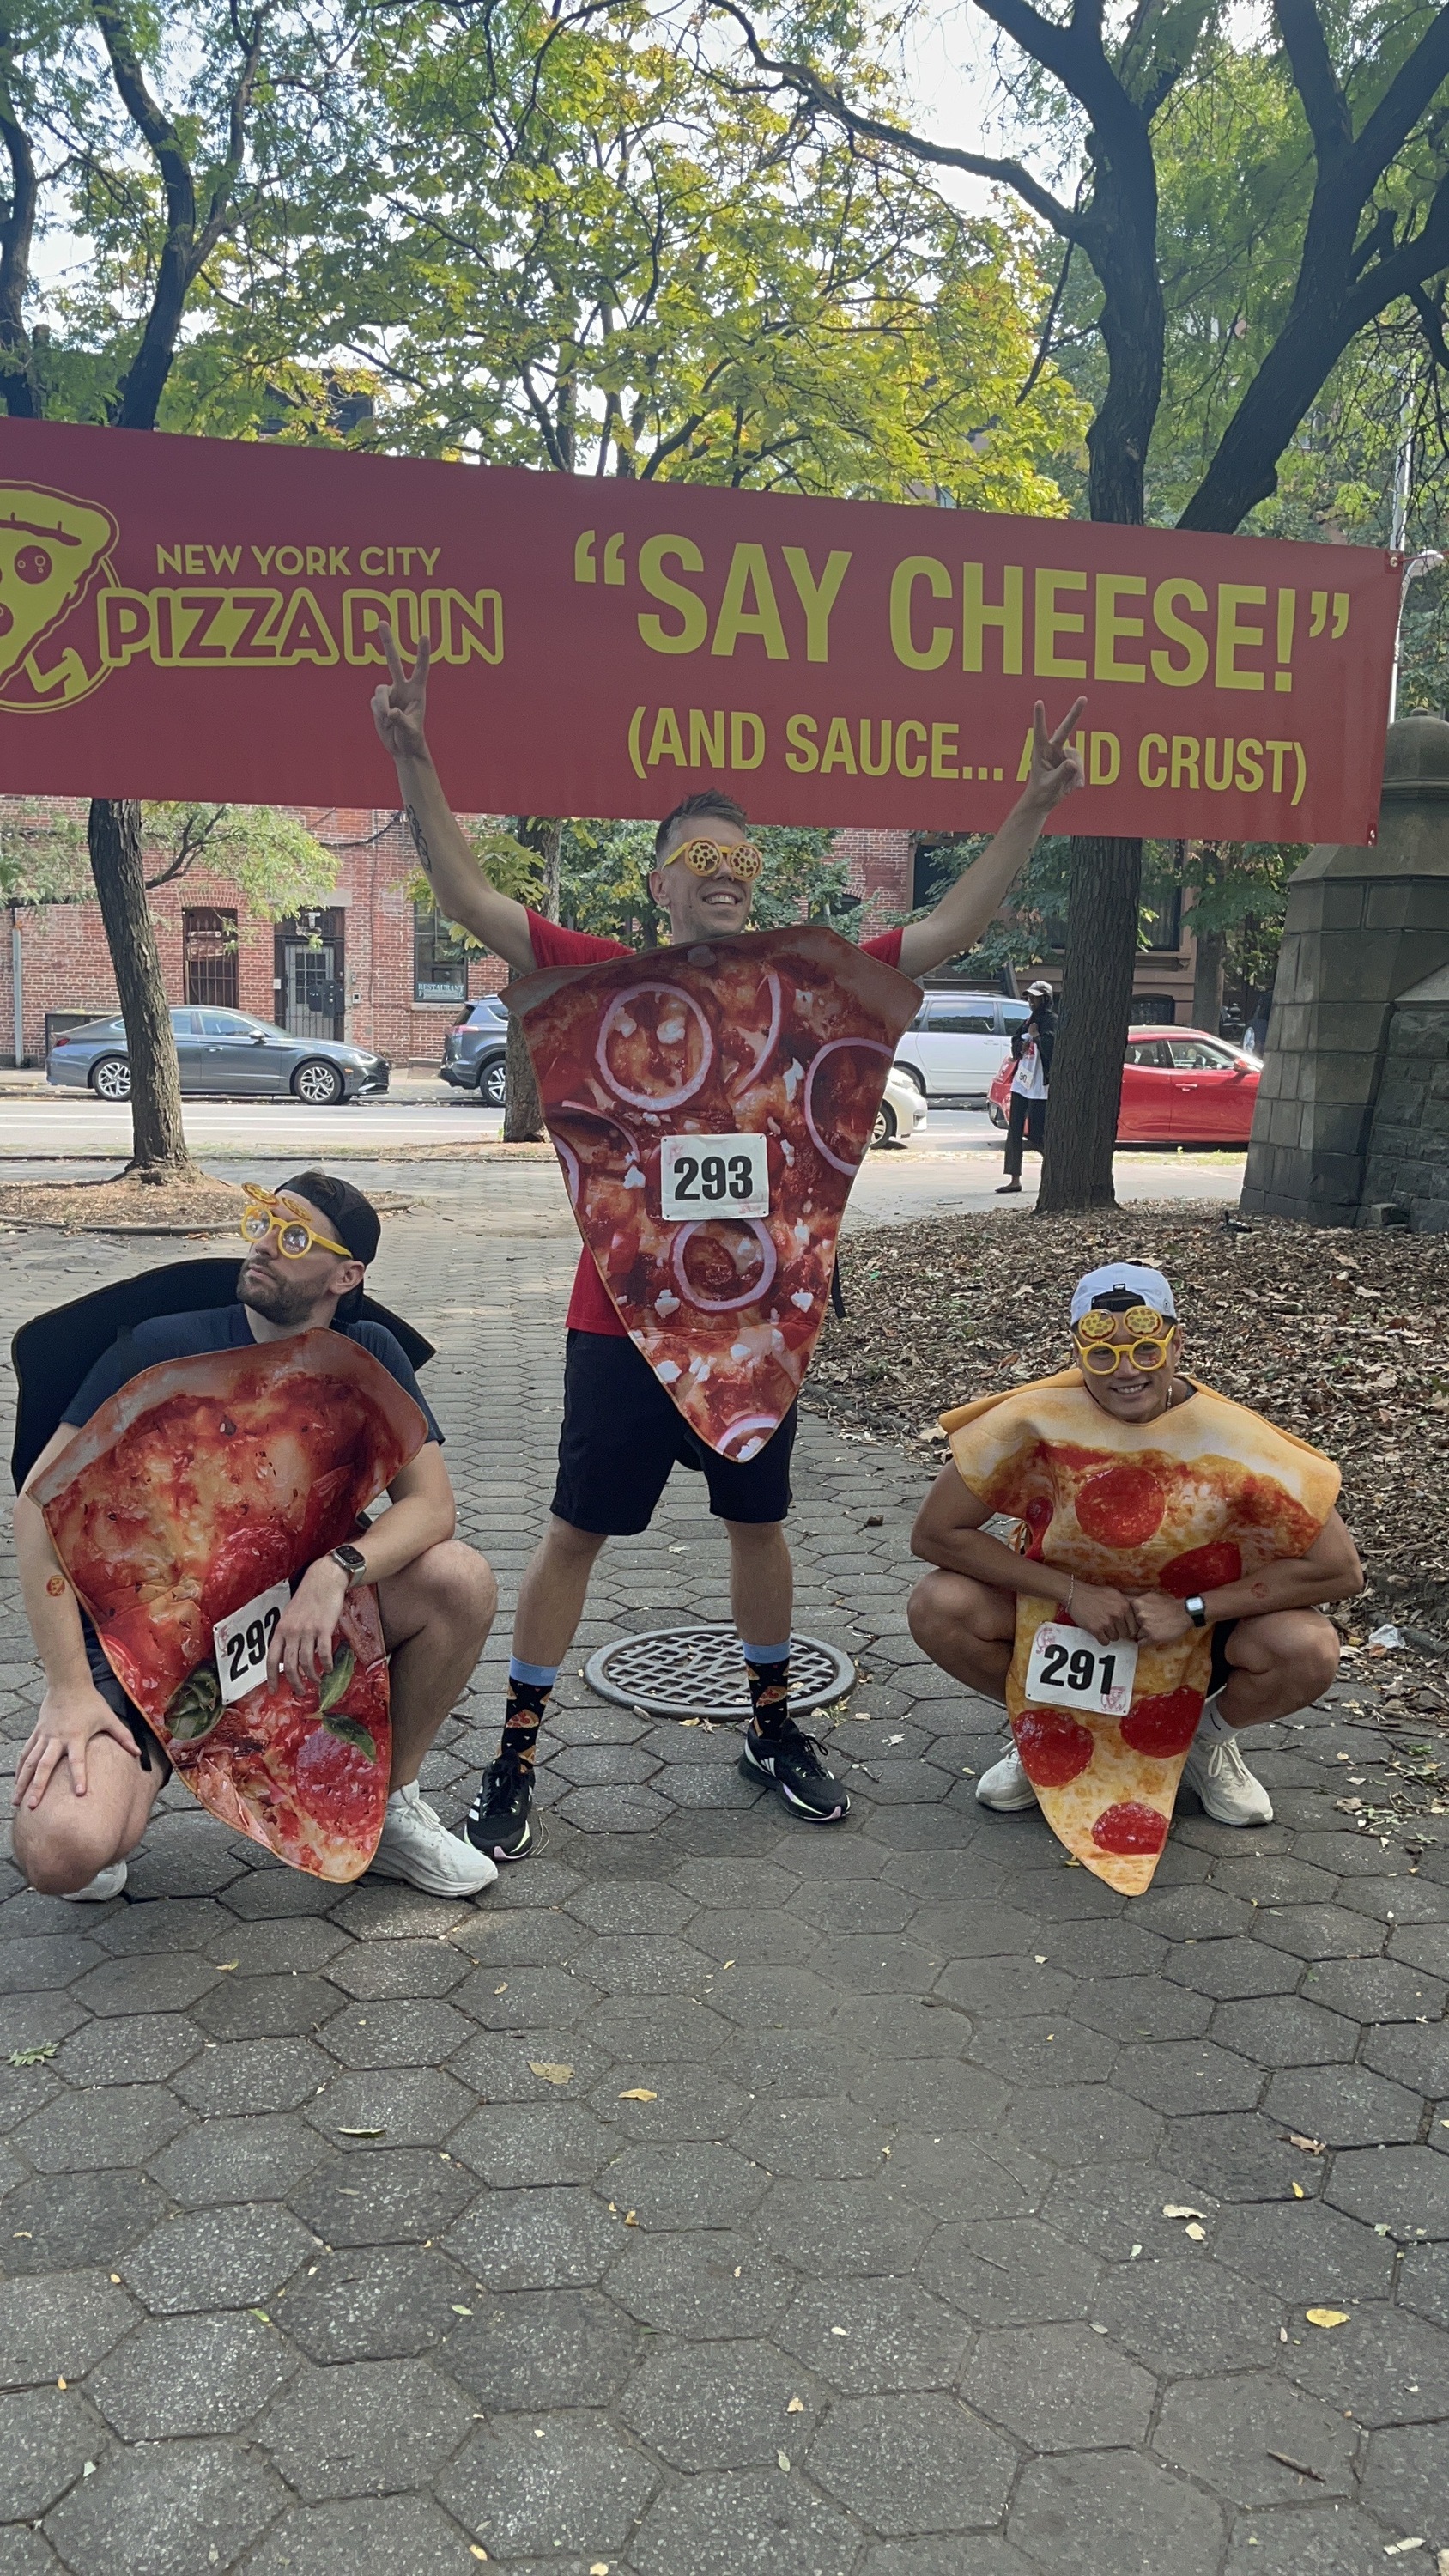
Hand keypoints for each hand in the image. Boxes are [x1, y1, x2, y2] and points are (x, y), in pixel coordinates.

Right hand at [16, 1684, 140, 1808]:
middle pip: (45, 1766)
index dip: (79, 1776)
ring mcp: (44, 1736)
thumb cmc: (91, 1702)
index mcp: (76, 1736)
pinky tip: (15, 1783)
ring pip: (30, 1763)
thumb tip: (139, 1753)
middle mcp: (57, 1738)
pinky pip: (25, 1754)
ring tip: (16, 1803)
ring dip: (23, 1782)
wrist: (68, 1683)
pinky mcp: (36, 1733)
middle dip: (38, 1787)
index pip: (78, 1760)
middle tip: (33, 1806)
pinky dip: (19, 1769)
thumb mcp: (109, 1718)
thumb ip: (123, 1737)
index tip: (80, 1794)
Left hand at [268, 1561, 348, 1693]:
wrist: (323, 1580)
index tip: (274, 1691)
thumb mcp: (289, 1615)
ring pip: (307, 1663)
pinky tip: (329, 1668)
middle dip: (295, 1683)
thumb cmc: (307, 1598)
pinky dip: (327, 1664)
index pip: (272, 1659)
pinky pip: (324, 1653)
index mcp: (281, 1630)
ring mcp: (308, 1630)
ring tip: (317, 1680)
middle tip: (301, 1692)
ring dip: (313, 1676)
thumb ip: (287, 1635)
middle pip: (290, 1666)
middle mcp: (292, 1632)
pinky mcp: (324, 1629)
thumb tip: (288, 1657)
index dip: (271, 1678)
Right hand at [370, 625, 431, 765]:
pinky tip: (385, 723)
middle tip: (382, 621)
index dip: (422, 652)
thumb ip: (400, 720)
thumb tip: (390, 711)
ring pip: (379, 691)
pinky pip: (374, 704)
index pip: (421, 668)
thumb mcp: (410, 731)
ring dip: (382, 707)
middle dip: (387, 642)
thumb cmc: (412, 738)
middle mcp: (402, 687)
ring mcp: (389, 693)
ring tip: (389, 721)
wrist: (402, 748)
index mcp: (417, 691)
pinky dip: (378, 715)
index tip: (423, 634)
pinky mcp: (378, 702)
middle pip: (393, 661)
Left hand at [1023, 696, 1086, 814]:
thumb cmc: (1041, 791)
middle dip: (1075, 713)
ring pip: (1077, 757)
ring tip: (1073, 788)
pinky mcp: (1072, 762)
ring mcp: (1064, 754)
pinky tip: (1074, 789)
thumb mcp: (1049, 784)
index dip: (1040, 718)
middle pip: (1066, 729)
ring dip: (1077, 774)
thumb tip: (1072, 763)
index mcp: (1040, 751)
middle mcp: (1053, 749)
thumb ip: (1061, 773)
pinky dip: (1079, 778)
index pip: (1040, 732)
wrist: (1045, 801)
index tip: (1038, 702)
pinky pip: (1081, 768)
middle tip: (1084, 698)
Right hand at [1068, 1583, 1138, 1643]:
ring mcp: (1107, 1622)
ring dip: (1109, 1635)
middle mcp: (1118, 1614)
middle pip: (1125, 1633)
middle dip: (1118, 1632)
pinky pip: (1105, 1642)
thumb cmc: (1094, 1593)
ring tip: (1103, 1627)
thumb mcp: (1114, 1594)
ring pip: (1115, 1638)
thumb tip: (1132, 1620)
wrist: (1076, 1594)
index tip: (1123, 1629)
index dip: (1128, 1629)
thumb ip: (1124, 1605)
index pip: (1133, 1626)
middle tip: (1110, 1627)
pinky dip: (1102, 1639)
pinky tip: (1098, 1632)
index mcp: (1124, 1605)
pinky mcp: (1096, 1629)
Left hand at [1129, 1592, 1192, 1645]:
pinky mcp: (1152, 1637)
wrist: (1184, 1613)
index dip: (1128, 1618)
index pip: (1125, 1614)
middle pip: (1130, 1625)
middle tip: (1145, 1625)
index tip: (1131, 1620)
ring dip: (1141, 1634)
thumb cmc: (1169, 1604)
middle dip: (1136, 1626)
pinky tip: (1151, 1637)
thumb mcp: (1151, 1596)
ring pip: (1135, 1634)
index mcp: (1137, 1603)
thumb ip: (1138, 1600)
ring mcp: (1145, 1627)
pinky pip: (1141, 1643)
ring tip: (1151, 1630)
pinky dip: (1144, 1642)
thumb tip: (1125, 1601)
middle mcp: (1139, 1615)